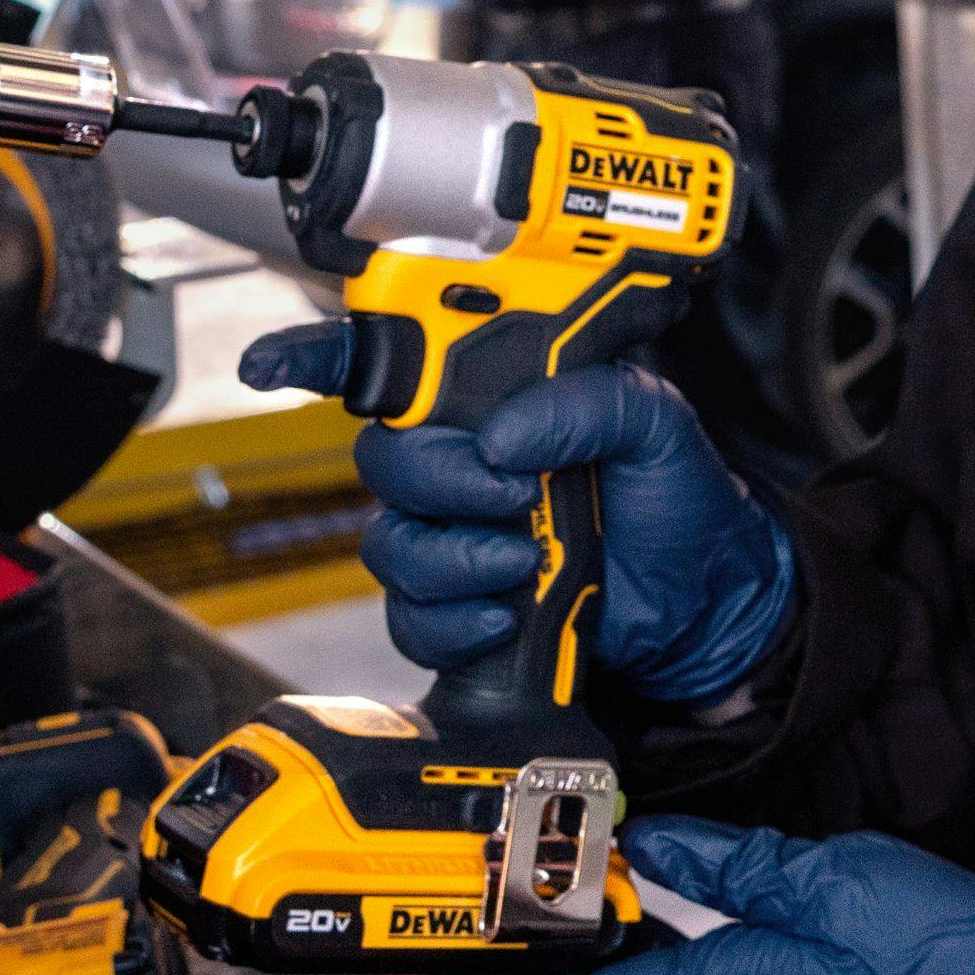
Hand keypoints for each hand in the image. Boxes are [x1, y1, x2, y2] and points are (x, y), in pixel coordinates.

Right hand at [251, 344, 794, 702]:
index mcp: (493, 397)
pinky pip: (410, 616)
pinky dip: (454, 618)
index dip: (315, 355)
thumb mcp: (655, 422)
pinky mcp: (459, 605)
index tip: (271, 364)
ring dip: (453, 554)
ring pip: (389, 542)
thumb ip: (588, 401)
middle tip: (512, 489)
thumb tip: (502, 437)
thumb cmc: (675, 498)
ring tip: (521, 555)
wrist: (704, 600)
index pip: (390, 362)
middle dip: (438, 477)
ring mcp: (454, 534)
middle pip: (382, 459)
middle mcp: (459, 459)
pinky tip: (507, 611)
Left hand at [435, 819, 974, 974]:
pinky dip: (674, 942)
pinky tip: (664, 898)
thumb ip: (736, 862)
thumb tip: (658, 847)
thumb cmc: (943, 961)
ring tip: (565, 887)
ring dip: (614, 943)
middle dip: (555, 952)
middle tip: (500, 899)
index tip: (448, 974)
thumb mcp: (829, 879)